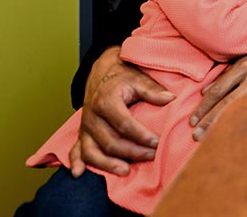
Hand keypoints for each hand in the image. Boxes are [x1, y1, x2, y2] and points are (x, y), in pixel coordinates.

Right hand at [68, 47, 175, 176]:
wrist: (102, 72)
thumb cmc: (123, 77)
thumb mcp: (138, 79)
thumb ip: (153, 90)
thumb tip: (171, 99)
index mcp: (106, 102)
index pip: (125, 124)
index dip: (142, 136)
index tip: (157, 143)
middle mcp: (92, 116)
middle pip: (110, 142)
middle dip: (132, 152)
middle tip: (152, 156)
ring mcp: (85, 127)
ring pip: (92, 151)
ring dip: (108, 164)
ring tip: (126, 171)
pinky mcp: (82, 133)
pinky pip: (75, 150)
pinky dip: (76, 162)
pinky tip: (79, 173)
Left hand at [189, 44, 246, 139]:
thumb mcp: (245, 59)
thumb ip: (226, 75)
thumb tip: (204, 92)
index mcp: (244, 67)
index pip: (219, 90)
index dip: (204, 106)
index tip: (193, 119)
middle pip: (227, 104)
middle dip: (210, 120)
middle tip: (195, 134)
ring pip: (241, 111)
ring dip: (224, 125)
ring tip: (210, 138)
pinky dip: (243, 124)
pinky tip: (234, 135)